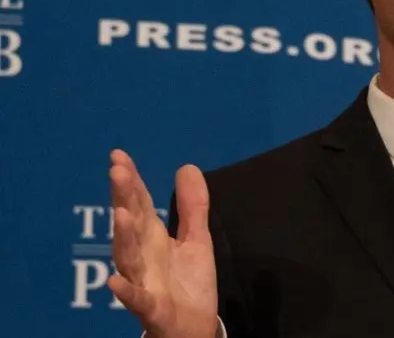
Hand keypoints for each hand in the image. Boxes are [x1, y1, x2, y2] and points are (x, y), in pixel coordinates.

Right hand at [108, 149, 218, 337]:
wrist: (194, 327)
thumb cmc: (188, 283)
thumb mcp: (197, 239)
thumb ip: (192, 206)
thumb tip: (186, 167)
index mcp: (152, 237)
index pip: (139, 203)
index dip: (130, 180)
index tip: (118, 155)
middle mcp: (142, 256)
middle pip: (130, 223)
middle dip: (124, 198)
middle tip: (117, 171)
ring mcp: (143, 281)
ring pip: (128, 257)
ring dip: (123, 236)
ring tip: (121, 213)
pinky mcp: (151, 308)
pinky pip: (136, 300)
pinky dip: (125, 291)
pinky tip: (114, 281)